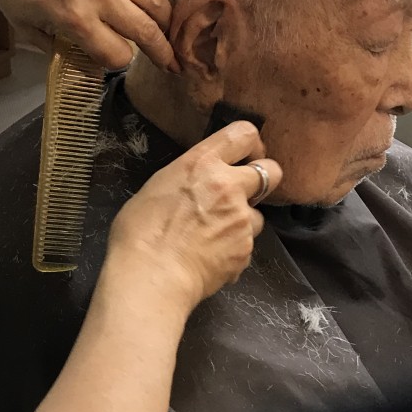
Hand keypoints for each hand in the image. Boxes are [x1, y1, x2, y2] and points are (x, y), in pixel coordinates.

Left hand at [0, 0, 178, 70]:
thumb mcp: (25, 26)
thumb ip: (59, 49)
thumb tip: (87, 67)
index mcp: (75, 18)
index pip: (119, 54)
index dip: (119, 63)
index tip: (115, 60)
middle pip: (147, 30)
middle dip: (163, 51)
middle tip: (172, 62)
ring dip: (164, 19)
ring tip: (166, 28)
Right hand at [108, 121, 282, 307]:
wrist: (151, 277)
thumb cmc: (140, 233)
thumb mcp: (159, 186)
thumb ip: (189, 177)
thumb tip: (198, 183)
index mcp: (202, 163)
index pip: (244, 134)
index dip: (251, 144)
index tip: (245, 156)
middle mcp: (228, 186)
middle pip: (271, 170)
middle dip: (263, 179)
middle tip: (244, 192)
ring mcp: (241, 219)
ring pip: (257, 215)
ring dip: (241, 222)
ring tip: (213, 236)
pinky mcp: (246, 248)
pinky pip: (245, 245)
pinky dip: (232, 251)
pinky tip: (209, 258)